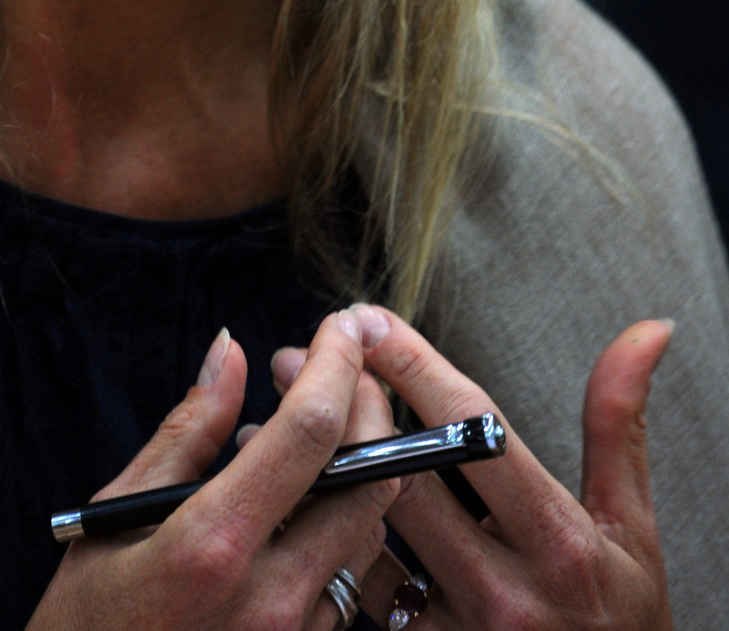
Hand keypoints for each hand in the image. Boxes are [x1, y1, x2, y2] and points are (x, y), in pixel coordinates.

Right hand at [27, 309, 398, 630]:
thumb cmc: (86, 620)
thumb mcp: (119, 512)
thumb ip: (188, 427)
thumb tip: (229, 349)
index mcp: (213, 545)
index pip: (310, 433)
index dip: (335, 365)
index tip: (337, 324)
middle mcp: (271, 598)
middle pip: (368, 478)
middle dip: (364, 407)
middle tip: (332, 370)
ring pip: (370, 529)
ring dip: (355, 466)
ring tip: (298, 436)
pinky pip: (350, 578)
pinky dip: (338, 523)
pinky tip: (295, 503)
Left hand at [271, 309, 672, 629]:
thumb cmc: (623, 618)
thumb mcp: (632, 526)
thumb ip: (619, 423)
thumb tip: (649, 328)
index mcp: (558, 542)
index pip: (473, 432)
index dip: (413, 364)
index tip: (367, 317)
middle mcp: (505, 592)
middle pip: (401, 477)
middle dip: (344, 405)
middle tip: (297, 358)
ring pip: (362, 536)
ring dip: (312, 471)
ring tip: (269, 417)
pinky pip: (354, 597)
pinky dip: (317, 539)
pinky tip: (286, 497)